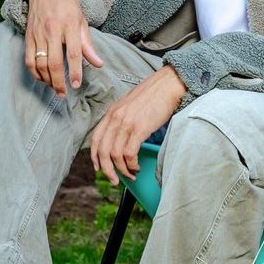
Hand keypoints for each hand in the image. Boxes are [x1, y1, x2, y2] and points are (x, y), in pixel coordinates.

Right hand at [25, 0, 103, 96]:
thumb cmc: (68, 6)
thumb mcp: (82, 22)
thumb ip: (88, 45)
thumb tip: (98, 64)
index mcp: (70, 25)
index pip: (74, 53)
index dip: (76, 71)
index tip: (77, 85)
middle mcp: (53, 30)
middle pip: (54, 62)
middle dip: (59, 82)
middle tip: (63, 94)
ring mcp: (38, 34)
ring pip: (40, 63)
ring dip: (47, 79)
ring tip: (54, 87)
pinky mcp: (28, 36)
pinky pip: (28, 59)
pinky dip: (34, 72)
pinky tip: (42, 78)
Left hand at [90, 66, 186, 183]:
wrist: (169, 84)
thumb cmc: (154, 94)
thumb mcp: (130, 104)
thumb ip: (122, 118)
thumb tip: (121, 137)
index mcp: (112, 112)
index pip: (96, 139)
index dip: (95, 157)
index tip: (99, 168)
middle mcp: (116, 118)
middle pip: (103, 151)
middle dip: (107, 170)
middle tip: (114, 180)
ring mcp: (126, 123)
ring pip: (115, 155)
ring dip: (123, 170)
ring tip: (131, 174)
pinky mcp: (139, 128)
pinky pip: (129, 154)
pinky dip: (132, 164)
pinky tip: (137, 166)